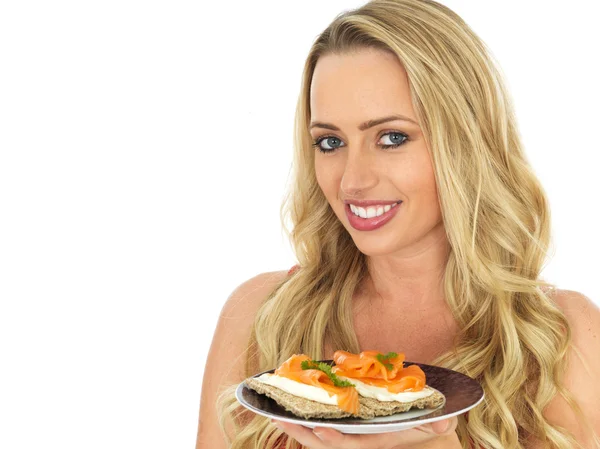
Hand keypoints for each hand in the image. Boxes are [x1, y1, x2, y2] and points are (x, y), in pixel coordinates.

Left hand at [270, 416, 457, 448]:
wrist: (426, 441)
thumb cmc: (428, 431)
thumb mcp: (438, 427)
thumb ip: (439, 425)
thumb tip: (443, 422)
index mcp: (379, 443)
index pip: (355, 446)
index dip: (337, 440)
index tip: (320, 430)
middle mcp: (363, 442)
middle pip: (328, 445)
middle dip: (304, 435)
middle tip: (281, 421)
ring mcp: (355, 437)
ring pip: (321, 438)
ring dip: (299, 429)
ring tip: (277, 417)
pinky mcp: (350, 430)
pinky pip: (325, 428)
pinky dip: (307, 421)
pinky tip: (292, 411)